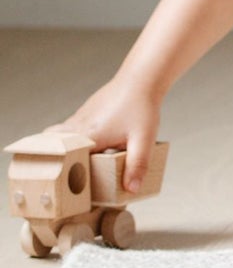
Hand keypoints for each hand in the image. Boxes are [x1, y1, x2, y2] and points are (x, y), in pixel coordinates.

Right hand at [50, 75, 161, 193]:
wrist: (142, 78)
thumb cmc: (142, 107)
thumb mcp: (144, 139)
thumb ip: (137, 164)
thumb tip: (131, 189)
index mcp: (88, 137)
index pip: (62, 161)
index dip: (60, 176)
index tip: (60, 189)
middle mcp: (77, 127)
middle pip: (53, 148)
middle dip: (53, 163)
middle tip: (58, 178)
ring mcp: (79, 118)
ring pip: (59, 137)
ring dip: (63, 150)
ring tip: (71, 165)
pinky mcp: (85, 112)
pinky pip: (69, 129)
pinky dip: (71, 139)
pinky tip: (87, 146)